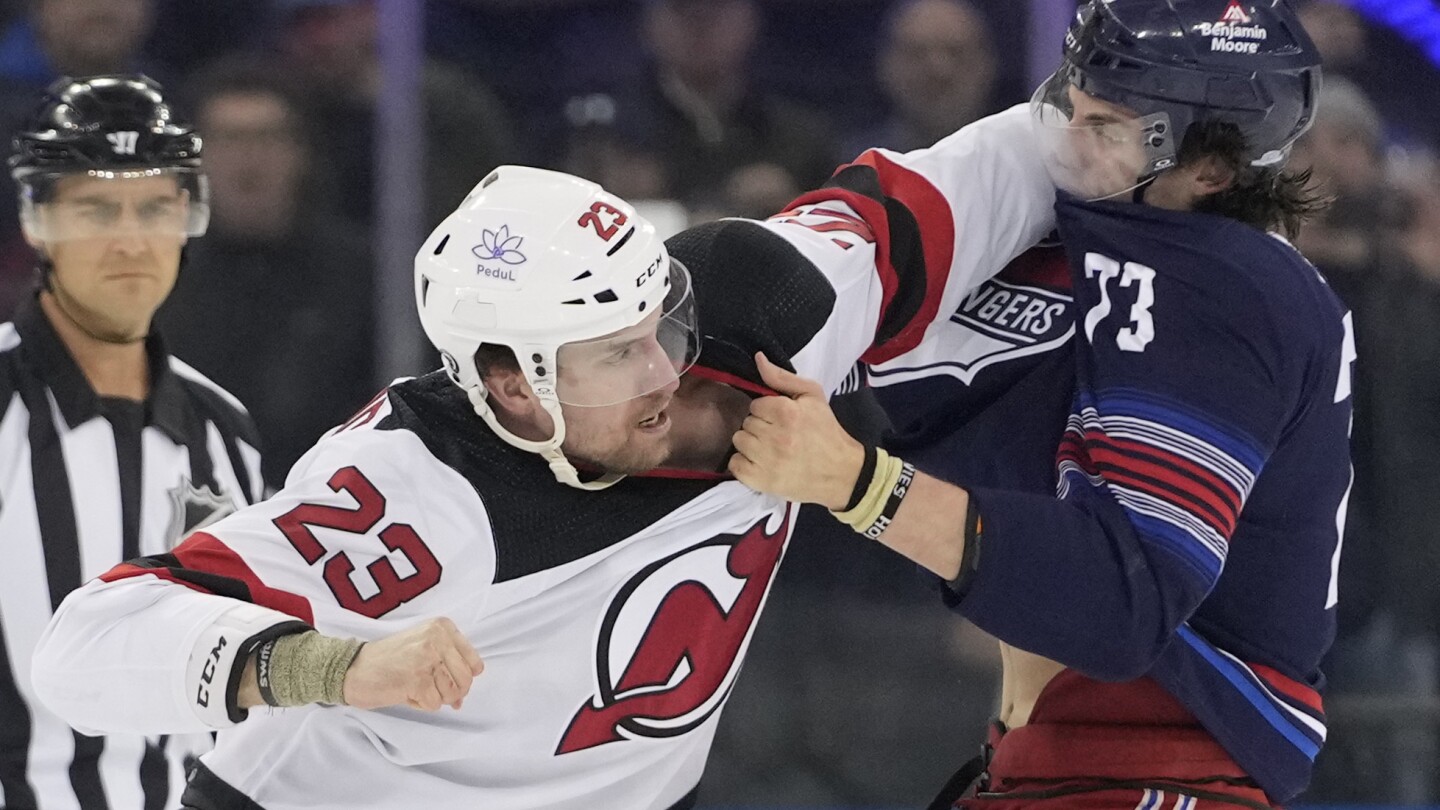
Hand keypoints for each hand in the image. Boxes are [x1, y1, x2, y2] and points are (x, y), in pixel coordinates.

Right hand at [343, 617, 484, 711]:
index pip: (474, 662)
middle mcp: (437, 638)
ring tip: (415, 687)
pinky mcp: (417, 679)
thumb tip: (462, 698)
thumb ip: (447, 666)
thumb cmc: (387, 660)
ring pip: (453, 693)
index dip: (463, 678)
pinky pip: (434, 704)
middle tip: (431, 690)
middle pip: (466, 680)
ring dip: (435, 698)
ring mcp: (427, 658)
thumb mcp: (422, 648)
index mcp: (442, 626)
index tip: (446, 679)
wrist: (353, 667)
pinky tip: (406, 693)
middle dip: (452, 692)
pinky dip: (422, 705)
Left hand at [728, 352, 865, 509]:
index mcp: (787, 412)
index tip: (781, 419)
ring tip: (770, 449)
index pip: (756, 404)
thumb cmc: (826, 431)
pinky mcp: (761, 481)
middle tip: (779, 435)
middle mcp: (775, 437)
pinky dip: (744, 463)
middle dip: (760, 426)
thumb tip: (758, 358)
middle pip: (746, 422)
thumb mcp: (812, 396)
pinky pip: (734, 464)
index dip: (768, 411)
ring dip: (751, 444)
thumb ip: (781, 377)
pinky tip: (761, 462)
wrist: (841, 472)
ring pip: (739, 441)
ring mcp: (767, 461)